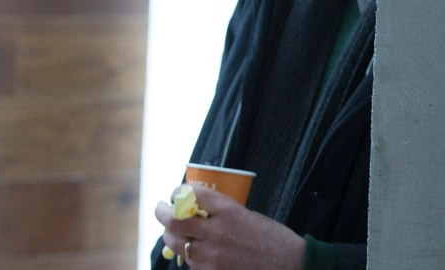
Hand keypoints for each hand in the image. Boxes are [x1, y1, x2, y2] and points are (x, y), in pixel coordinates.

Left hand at [154, 185, 303, 269]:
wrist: (292, 265)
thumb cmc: (271, 238)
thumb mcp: (247, 214)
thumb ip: (219, 211)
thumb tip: (192, 206)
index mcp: (230, 211)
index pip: (191, 195)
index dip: (178, 192)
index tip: (176, 193)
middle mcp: (218, 232)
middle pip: (174, 220)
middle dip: (162, 212)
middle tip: (162, 209)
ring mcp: (213, 256)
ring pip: (176, 243)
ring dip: (171, 234)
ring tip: (173, 230)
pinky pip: (189, 261)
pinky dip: (187, 253)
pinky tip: (192, 249)